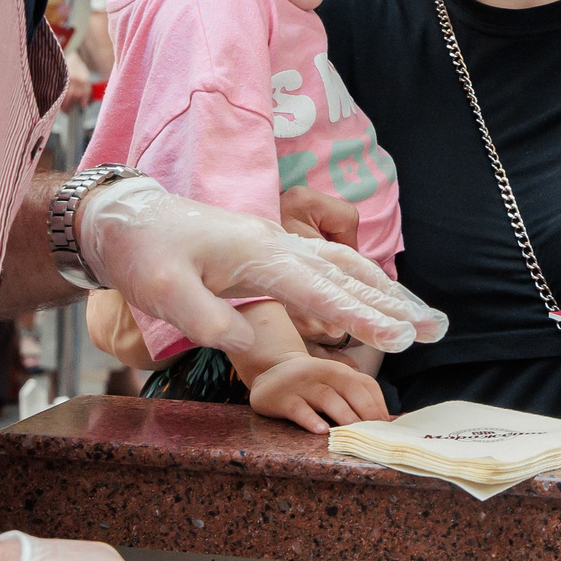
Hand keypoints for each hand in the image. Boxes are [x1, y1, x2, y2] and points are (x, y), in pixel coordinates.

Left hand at [77, 177, 446, 358]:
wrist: (124, 217)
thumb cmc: (142, 252)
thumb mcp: (162, 291)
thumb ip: (206, 319)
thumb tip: (247, 343)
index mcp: (256, 254)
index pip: (319, 290)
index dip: (360, 316)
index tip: (398, 337)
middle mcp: (276, 244)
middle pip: (346, 273)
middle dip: (392, 302)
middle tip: (436, 328)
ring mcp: (275, 244)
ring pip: (342, 266)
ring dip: (383, 290)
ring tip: (423, 317)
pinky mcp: (270, 251)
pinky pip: (326, 266)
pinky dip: (359, 282)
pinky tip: (375, 296)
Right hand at [245, 355, 389, 432]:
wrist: (272, 371)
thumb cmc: (313, 383)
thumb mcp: (335, 382)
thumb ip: (359, 396)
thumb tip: (389, 421)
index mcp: (341, 371)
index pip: (366, 385)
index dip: (379, 405)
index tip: (388, 427)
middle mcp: (324, 374)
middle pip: (350, 388)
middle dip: (365, 411)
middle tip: (375, 433)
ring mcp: (303, 385)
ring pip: (327, 397)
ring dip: (343, 415)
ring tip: (354, 432)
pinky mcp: (284, 398)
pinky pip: (299, 409)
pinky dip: (311, 420)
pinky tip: (321, 431)